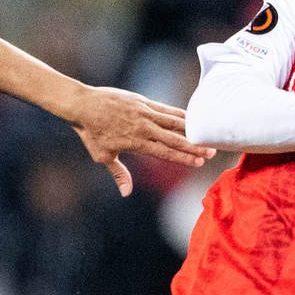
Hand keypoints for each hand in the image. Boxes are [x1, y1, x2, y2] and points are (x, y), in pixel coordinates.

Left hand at [69, 88, 214, 192]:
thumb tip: (126, 193)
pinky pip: (165, 109)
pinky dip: (179, 114)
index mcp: (136, 142)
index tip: (198, 162)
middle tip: (211, 152)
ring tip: (207, 135)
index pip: (165, 152)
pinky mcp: (142, 101)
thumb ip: (119, 173)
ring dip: (191, 130)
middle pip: (174, 138)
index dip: (183, 158)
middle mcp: (143, 127)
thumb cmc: (91, 133)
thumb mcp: (103, 156)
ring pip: (173, 122)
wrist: (83, 105)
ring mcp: (144, 112)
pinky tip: (191, 118)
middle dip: (194, 146)